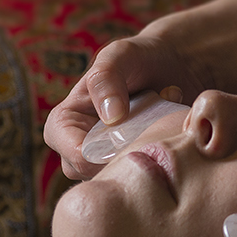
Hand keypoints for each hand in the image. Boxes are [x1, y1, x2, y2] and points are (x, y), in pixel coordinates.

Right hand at [43, 30, 211, 180]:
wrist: (171, 65)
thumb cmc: (136, 58)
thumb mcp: (118, 56)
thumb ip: (106, 80)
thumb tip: (110, 118)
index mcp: (63, 125)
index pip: (75, 156)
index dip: (106, 154)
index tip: (137, 136)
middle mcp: (80, 149)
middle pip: (97, 176)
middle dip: (131, 155)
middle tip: (156, 129)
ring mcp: (107, 161)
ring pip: (122, 180)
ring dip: (148, 155)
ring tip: (164, 124)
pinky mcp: (132, 167)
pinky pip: (144, 178)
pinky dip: (161, 159)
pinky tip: (173, 132)